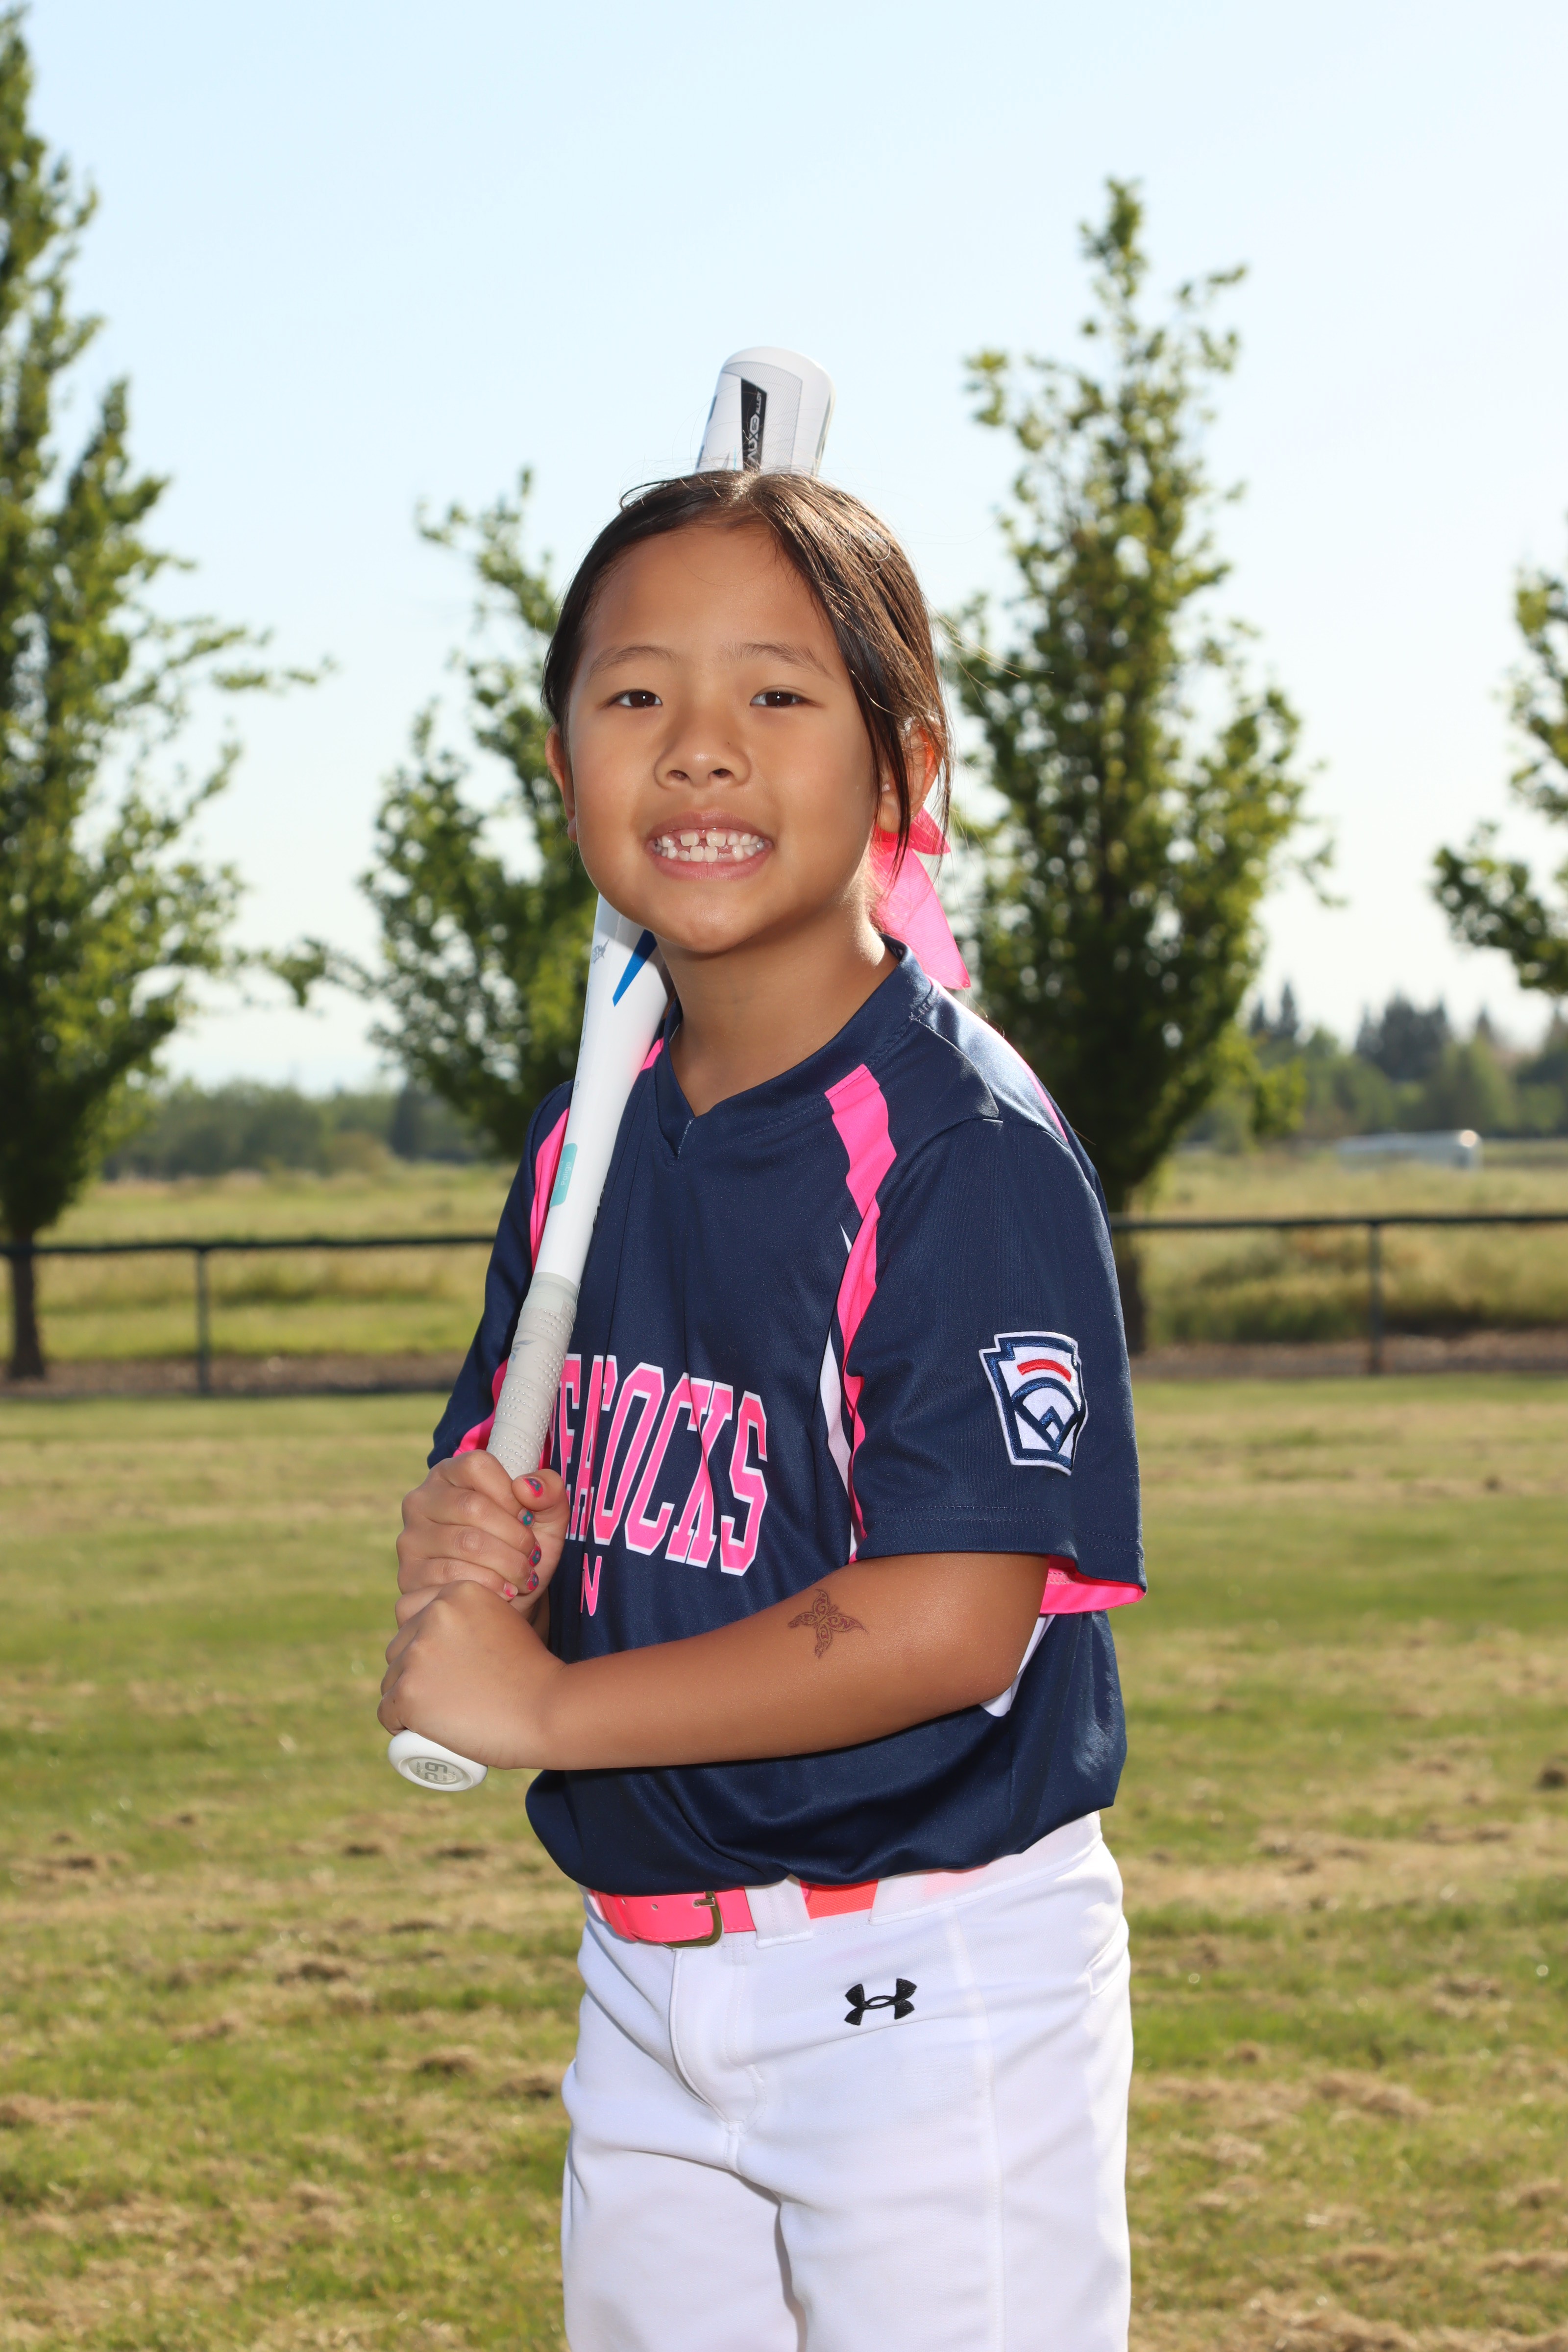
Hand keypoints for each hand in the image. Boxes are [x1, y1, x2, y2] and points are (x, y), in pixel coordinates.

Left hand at [378, 1579, 560, 1767]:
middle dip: (414, 1672)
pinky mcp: (409, 1691)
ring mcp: (419, 1653)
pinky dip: (398, 1725)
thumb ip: (478, 1615)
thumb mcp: (507, 1622)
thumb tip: (451, 1632)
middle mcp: (434, 1614)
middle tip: (447, 1696)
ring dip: (407, 1698)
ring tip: (440, 1715)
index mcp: (458, 1591)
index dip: (424, 1644)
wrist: (548, 1710)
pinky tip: (417, 1730)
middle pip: (399, 1648)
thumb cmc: (533, 1675)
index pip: (413, 1617)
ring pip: (391, 1681)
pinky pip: (387, 1712)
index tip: (445, 1667)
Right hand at [395, 1452, 569, 1629]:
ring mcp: (410, 1539)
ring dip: (506, 1564)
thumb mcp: (546, 1518)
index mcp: (449, 1474)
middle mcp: (420, 1501)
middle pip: (472, 1506)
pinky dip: (488, 1586)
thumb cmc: (519, 1551)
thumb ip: (549, 1490)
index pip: (477, 1466)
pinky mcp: (409, 1577)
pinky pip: (451, 1578)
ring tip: (524, 1576)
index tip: (528, 1519)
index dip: (511, 1494)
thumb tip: (526, 1487)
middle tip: (532, 1556)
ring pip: (465, 1544)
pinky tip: (504, 1593)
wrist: (500, 1603)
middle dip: (514, 1536)